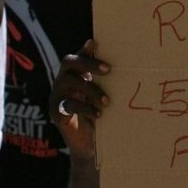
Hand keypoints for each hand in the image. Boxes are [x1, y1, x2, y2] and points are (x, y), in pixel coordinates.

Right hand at [50, 39, 110, 160]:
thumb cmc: (101, 116)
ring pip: (68, 82)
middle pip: (69, 62)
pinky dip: (85, 108)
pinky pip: (67, 105)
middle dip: (88, 64)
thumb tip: (132, 66)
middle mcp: (63, 81)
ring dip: (90, 89)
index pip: (78, 56)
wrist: (89, 145)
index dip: (85, 49)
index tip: (94, 42)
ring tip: (107, 101)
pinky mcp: (55, 113)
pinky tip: (99, 114)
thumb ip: (110, 82)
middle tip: (108, 70)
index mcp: (76, 74)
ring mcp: (57, 96)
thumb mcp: (106, 97)